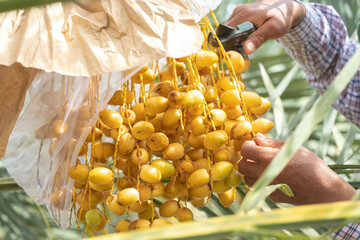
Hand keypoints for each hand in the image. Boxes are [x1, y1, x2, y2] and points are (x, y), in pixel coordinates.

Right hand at [225, 0, 305, 53]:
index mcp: (245, 14)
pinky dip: (237, 35)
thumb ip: (259, 39)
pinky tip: (247, 38)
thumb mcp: (273, 29)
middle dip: (230, 43)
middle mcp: (238, 11)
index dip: (226, 44)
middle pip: (225, 31)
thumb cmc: (281, 18)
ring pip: (228, 31)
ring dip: (234, 40)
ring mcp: (238, 12)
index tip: (232, 54)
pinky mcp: (239, 15)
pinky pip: (233, 28)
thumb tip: (246, 49)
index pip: (226, 31)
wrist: (284, 8)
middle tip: (241, 51)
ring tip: (246, 44)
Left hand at [239, 133, 355, 204]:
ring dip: (251, 171)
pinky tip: (275, 177)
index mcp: (268, 158)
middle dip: (247, 159)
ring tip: (266, 167)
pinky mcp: (270, 196)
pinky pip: (259, 187)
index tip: (256, 145)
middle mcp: (263, 174)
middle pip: (241, 165)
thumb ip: (272, 143)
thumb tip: (257, 138)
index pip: (245, 149)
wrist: (323, 191)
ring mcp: (266, 187)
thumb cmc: (310, 166)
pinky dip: (261, 181)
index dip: (249, 145)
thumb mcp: (293, 148)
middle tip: (258, 156)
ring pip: (247, 178)